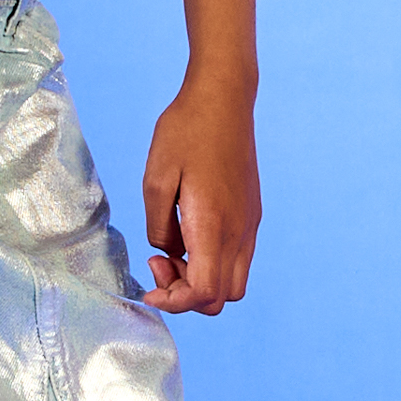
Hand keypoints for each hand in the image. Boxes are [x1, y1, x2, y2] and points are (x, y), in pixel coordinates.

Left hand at [140, 78, 258, 314]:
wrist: (224, 98)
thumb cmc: (186, 131)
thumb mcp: (156, 178)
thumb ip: (158, 226)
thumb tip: (168, 250)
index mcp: (213, 225)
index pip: (203, 292)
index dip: (173, 302)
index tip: (148, 287)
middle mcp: (239, 232)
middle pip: (221, 298)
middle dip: (185, 295)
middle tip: (159, 263)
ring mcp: (249, 224)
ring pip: (234, 284)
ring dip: (201, 282)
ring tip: (173, 251)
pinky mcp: (251, 214)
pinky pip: (238, 260)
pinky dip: (213, 264)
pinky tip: (189, 235)